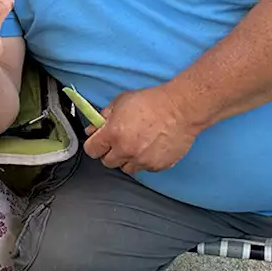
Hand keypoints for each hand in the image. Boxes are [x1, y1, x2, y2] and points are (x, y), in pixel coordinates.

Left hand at [82, 86, 201, 173]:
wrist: (180, 109)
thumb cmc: (152, 101)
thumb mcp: (121, 101)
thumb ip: (104, 117)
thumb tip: (94, 129)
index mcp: (113, 134)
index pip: (91, 150)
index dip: (94, 145)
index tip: (98, 142)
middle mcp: (125, 150)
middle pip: (107, 162)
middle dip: (110, 153)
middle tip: (119, 142)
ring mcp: (142, 161)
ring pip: (126, 169)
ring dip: (127, 159)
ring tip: (136, 146)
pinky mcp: (157, 166)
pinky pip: (144, 169)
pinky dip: (144, 161)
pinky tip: (150, 148)